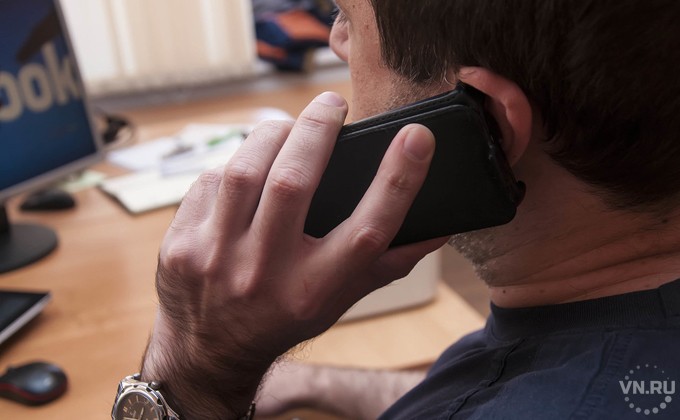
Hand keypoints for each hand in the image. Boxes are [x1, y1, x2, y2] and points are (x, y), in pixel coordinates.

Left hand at [142, 92, 445, 418]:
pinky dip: (237, 164)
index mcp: (315, 291)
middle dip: (317, 130)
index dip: (398, 180)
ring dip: (273, 134)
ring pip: (246, 171)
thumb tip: (438, 228)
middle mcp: (266, 276)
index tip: (417, 137)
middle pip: (294, 184)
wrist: (208, 352)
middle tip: (331, 103)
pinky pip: (212, 181)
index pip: (368, 230)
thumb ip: (385, 263)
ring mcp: (216, 260)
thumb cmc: (284, 318)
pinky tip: (250, 167)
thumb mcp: (338, 300)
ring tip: (290, 125)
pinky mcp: (181, 246)